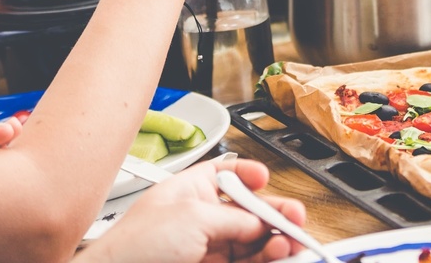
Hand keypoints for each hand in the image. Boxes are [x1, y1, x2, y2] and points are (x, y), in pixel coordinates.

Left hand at [77, 159, 304, 262]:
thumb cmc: (135, 247)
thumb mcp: (194, 218)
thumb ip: (235, 219)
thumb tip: (262, 223)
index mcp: (190, 191)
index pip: (227, 175)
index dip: (249, 176)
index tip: (267, 180)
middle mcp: (199, 218)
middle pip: (248, 213)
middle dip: (273, 216)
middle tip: (295, 221)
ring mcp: (204, 248)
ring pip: (250, 242)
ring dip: (273, 241)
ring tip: (287, 244)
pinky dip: (263, 259)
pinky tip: (275, 256)